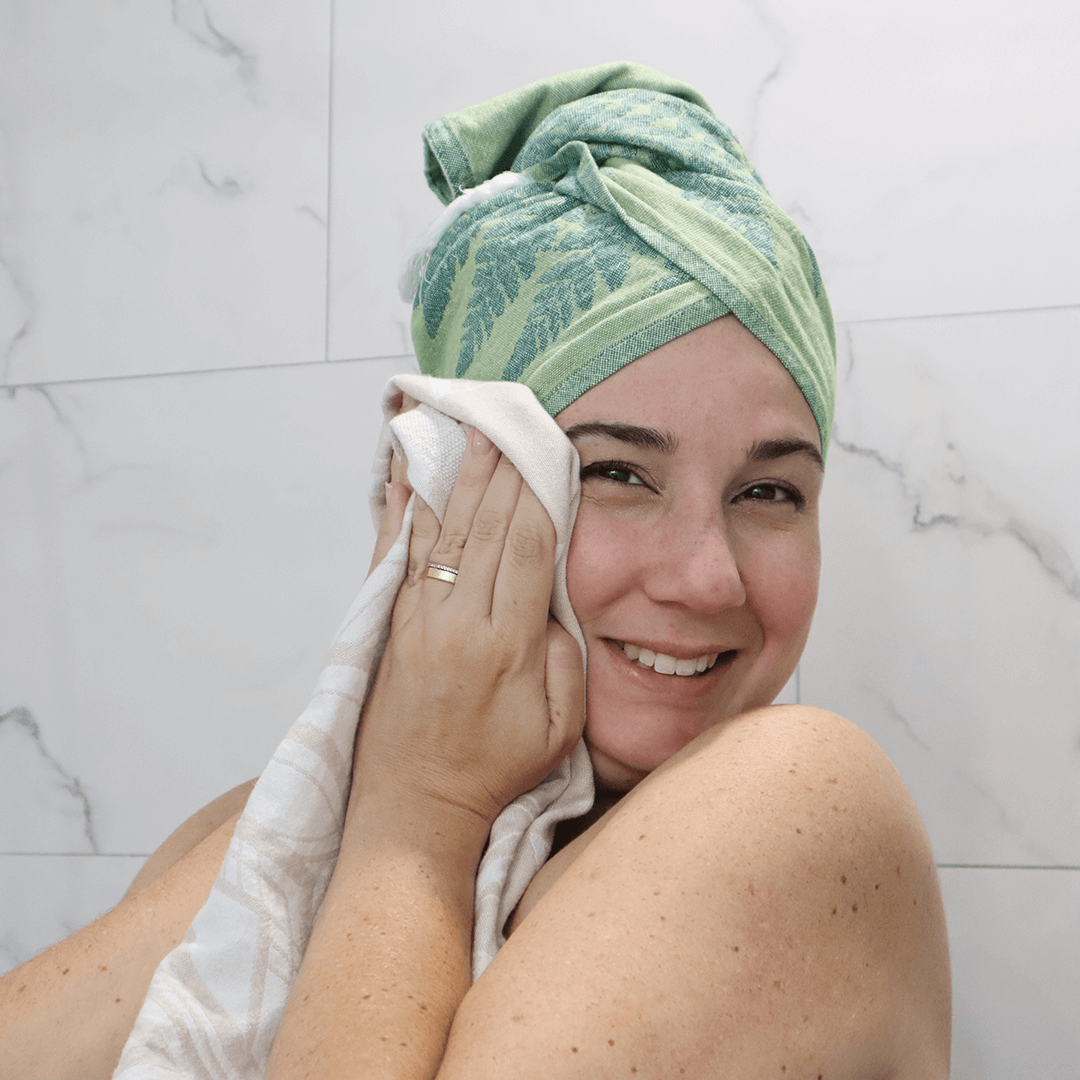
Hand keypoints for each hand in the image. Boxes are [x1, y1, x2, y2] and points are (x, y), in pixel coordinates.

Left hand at [353, 426, 584, 828]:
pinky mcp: (390, 626)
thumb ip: (566, 665)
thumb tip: (553, 608)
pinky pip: (397, 558)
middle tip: (507, 423)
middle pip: (487, 529)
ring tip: (467, 433)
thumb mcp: (557, 731)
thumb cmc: (492, 769)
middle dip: (500, 472)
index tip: (547, 455)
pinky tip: (402, 479)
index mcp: (507, 645)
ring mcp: (417, 620)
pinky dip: (400, 515)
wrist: (413, 804)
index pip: (529, 551)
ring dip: (457, 480)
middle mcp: (459, 622)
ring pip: (444, 534)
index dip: (540, 497)